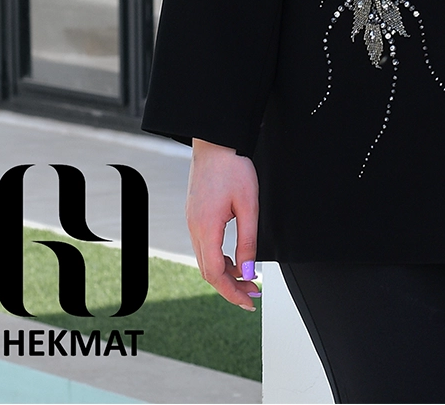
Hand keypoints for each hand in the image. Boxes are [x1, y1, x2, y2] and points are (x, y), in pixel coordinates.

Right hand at [186, 138, 259, 310]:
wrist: (215, 143)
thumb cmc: (233, 168)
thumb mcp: (248, 206)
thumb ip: (248, 241)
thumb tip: (249, 271)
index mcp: (206, 228)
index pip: (216, 274)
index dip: (232, 292)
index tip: (249, 301)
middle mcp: (194, 228)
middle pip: (208, 272)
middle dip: (230, 287)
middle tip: (252, 294)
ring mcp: (192, 221)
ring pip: (205, 260)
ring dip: (226, 273)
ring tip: (247, 278)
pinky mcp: (195, 215)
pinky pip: (204, 246)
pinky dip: (219, 258)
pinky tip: (235, 258)